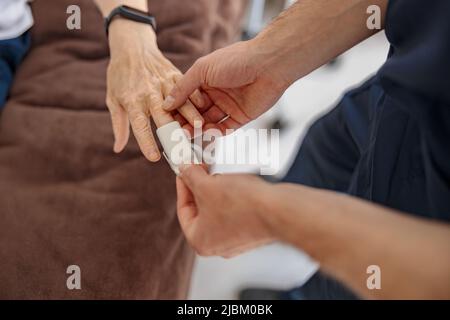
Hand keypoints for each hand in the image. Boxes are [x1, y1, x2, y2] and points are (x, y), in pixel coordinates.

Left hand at [106, 20, 203, 160]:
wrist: (131, 46)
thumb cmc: (120, 76)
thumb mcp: (113, 99)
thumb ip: (119, 125)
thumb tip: (118, 149)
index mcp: (132, 100)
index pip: (139, 125)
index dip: (147, 141)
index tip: (154, 157)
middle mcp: (149, 93)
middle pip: (163, 115)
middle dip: (173, 131)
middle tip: (182, 146)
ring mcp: (163, 83)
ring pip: (180, 101)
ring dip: (190, 115)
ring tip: (199, 127)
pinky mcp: (175, 74)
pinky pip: (188, 87)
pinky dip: (196, 98)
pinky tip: (205, 109)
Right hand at [162, 40, 290, 132]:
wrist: (268, 65)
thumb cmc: (236, 60)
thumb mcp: (202, 70)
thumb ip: (183, 87)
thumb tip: (166, 103)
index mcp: (205, 80)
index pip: (186, 98)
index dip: (177, 108)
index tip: (166, 119)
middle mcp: (216, 93)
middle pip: (196, 112)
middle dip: (186, 122)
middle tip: (176, 132)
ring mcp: (229, 105)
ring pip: (209, 122)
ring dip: (198, 129)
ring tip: (187, 136)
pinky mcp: (241, 116)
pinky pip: (225, 128)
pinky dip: (215, 133)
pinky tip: (206, 134)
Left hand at [176, 165, 275, 257]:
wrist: (279, 210)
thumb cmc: (244, 206)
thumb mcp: (207, 185)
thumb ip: (190, 176)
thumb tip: (184, 169)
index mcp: (200, 241)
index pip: (183, 209)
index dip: (182, 185)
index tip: (185, 170)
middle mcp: (218, 244)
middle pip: (202, 209)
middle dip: (202, 185)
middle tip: (202, 167)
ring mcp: (238, 238)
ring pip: (220, 207)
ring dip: (219, 188)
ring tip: (223, 174)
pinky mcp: (253, 229)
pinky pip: (237, 209)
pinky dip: (235, 194)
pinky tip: (238, 182)